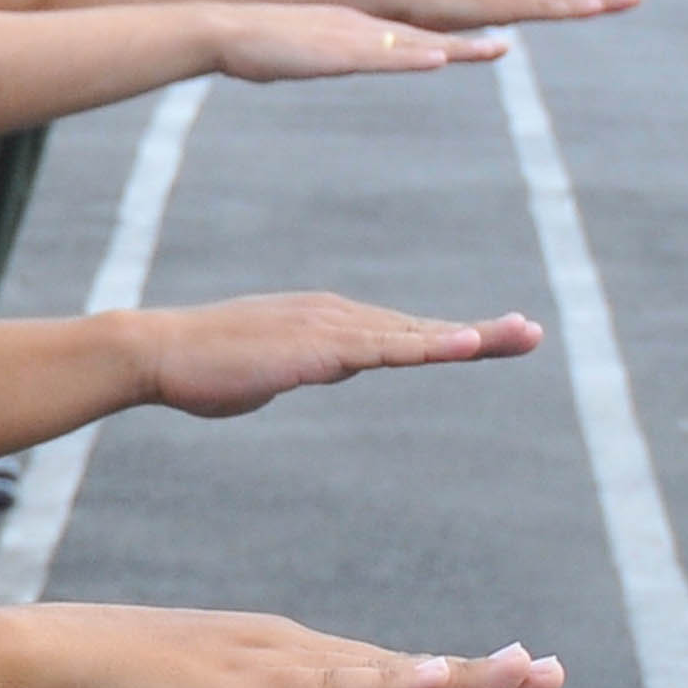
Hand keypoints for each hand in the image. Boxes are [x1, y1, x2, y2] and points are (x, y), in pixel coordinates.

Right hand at [23, 604, 558, 687]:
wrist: (53, 653)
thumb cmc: (90, 676)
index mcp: (266, 651)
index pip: (367, 667)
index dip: (433, 674)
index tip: (494, 671)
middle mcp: (287, 647)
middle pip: (398, 668)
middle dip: (479, 675)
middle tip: (550, 673)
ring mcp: (279, 665)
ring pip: (395, 675)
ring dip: (472, 678)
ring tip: (538, 675)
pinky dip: (404, 683)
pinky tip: (445, 679)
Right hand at [133, 292, 541, 417]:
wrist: (155, 352)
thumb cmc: (196, 369)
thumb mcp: (264, 372)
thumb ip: (301, 367)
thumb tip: (318, 369)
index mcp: (323, 322)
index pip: (396, 334)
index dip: (445, 338)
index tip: (492, 338)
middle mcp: (335, 315)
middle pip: (419, 329)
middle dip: (481, 332)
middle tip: (533, 334)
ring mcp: (330, 326)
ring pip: (414, 336)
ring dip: (473, 336)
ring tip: (523, 336)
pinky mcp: (320, 345)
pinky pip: (389, 348)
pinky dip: (432, 346)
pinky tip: (470, 345)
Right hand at [202, 1, 500, 80]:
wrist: (224, 30)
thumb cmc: (246, 45)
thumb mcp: (289, 53)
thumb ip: (309, 58)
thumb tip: (310, 65)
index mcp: (347, 27)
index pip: (402, 36)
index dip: (439, 41)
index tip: (470, 45)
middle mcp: (358, 28)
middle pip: (420, 38)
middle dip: (464, 44)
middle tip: (503, 47)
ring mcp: (350, 39)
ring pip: (413, 45)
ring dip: (457, 49)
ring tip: (496, 50)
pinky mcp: (337, 53)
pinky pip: (384, 57)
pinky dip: (415, 57)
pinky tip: (440, 59)